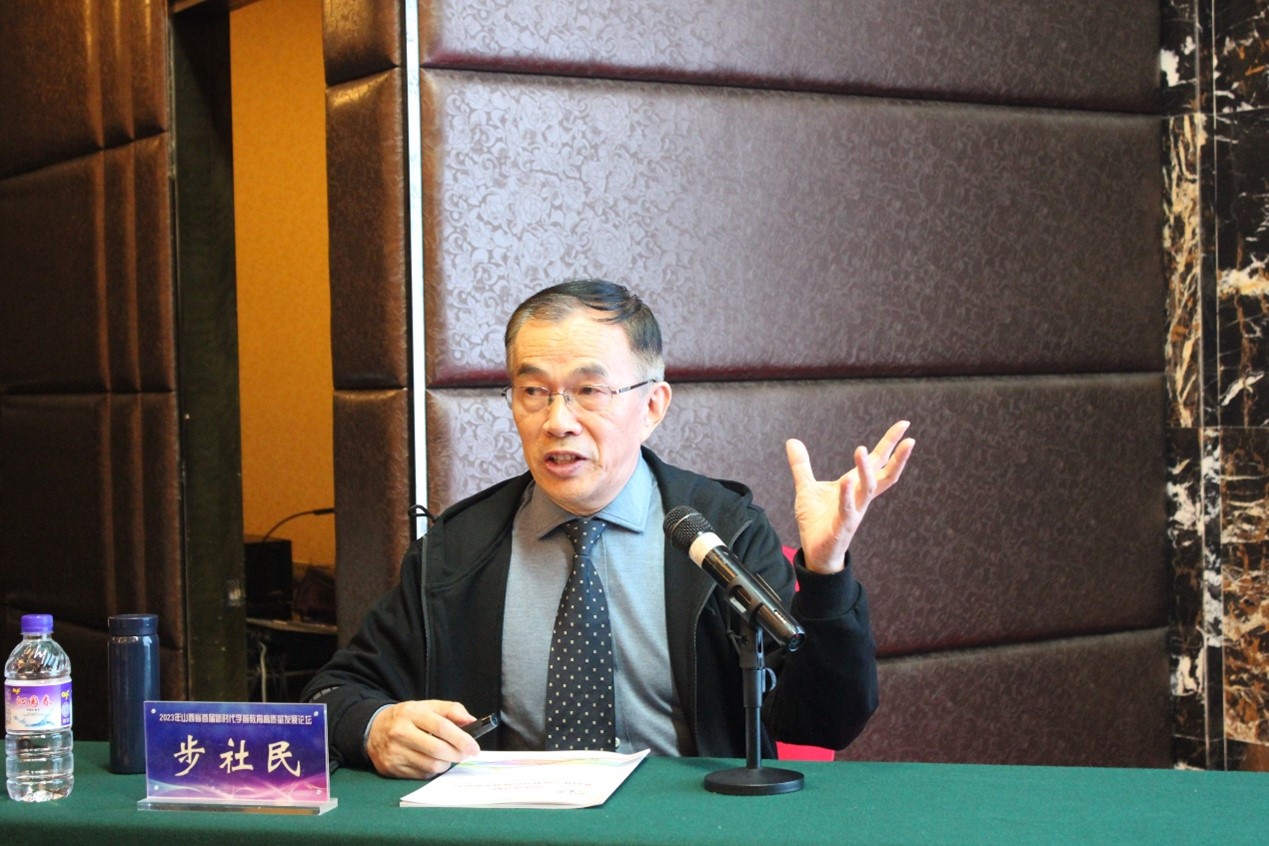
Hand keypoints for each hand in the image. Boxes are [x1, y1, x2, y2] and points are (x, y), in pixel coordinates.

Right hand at [365, 699, 481, 778]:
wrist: (373, 729)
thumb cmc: (406, 717)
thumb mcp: (427, 706)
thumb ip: (451, 710)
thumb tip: (472, 721)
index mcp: (412, 713)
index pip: (441, 727)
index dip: (461, 738)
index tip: (474, 747)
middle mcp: (401, 733)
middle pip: (437, 749)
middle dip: (457, 754)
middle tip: (464, 754)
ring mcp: (395, 752)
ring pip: (431, 765)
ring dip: (446, 763)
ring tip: (447, 756)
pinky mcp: (392, 768)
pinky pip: (421, 775)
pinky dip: (433, 771)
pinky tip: (432, 761)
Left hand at [786, 420, 914, 573]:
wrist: (814, 552)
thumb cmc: (816, 521)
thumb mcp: (806, 488)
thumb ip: (801, 465)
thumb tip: (792, 441)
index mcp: (855, 485)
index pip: (878, 461)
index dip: (891, 443)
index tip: (904, 425)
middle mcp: (860, 497)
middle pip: (885, 474)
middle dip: (898, 457)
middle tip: (908, 439)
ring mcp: (854, 511)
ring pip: (868, 489)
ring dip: (866, 470)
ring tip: (862, 450)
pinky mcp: (843, 526)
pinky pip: (848, 509)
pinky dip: (847, 494)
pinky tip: (846, 481)